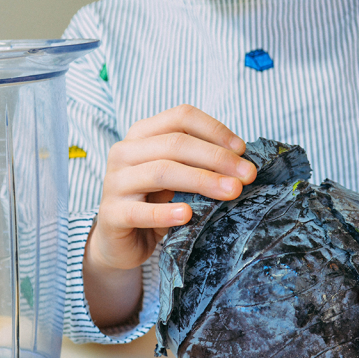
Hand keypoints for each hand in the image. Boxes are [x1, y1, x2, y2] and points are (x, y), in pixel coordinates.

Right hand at [83, 105, 255, 326]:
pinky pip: (140, 211)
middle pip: (175, 143)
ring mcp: (115, 182)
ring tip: (231, 192)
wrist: (121, 240)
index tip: (243, 150)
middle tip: (247, 175)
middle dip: (216, 158)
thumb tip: (242, 163)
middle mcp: (125, 152)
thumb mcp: (178, 179)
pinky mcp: (111, 213)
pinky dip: (166, 212)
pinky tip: (188, 216)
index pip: (181, 117)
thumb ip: (199, 165)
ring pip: (161, 171)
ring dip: (201, 181)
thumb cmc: (156, 203)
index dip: (215, 130)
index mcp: (142, 134)